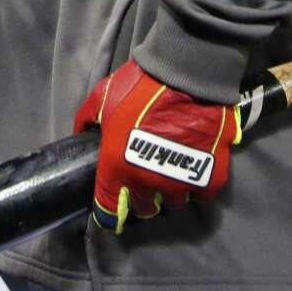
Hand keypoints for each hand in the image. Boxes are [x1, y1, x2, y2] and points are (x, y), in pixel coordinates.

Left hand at [73, 59, 239, 234]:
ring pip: (174, 203)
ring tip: (170, 172)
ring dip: (170, 191)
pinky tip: (193, 168)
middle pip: (144, 210)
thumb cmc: (138, 87)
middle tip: (144, 181)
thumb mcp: (101, 99)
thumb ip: (87, 120)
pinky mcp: (210, 175)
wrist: (184, 75)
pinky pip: (202, 194)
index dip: (108, 215)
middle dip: (142, 199)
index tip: (111, 213)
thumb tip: (81, 133)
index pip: (108, 212)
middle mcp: (147, 182)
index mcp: (117, 167)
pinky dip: (198, 184)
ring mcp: (180, 181)